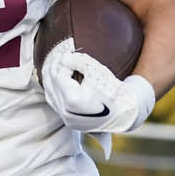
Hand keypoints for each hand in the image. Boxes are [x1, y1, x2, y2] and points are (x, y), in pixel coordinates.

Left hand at [39, 40, 154, 133]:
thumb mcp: (97, 70)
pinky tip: (57, 80)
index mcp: (72, 100)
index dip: (62, 62)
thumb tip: (63, 58)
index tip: (69, 54)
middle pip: (51, 84)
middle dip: (54, 68)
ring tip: (57, 65)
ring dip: (51, 79)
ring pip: (49, 94)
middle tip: (60, 57)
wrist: (125, 114)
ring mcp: (66, 118)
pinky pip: (54, 103)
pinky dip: (54, 90)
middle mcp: (65, 111)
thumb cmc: (113, 91)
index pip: (58, 74)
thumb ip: (77, 60)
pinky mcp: (69, 121)